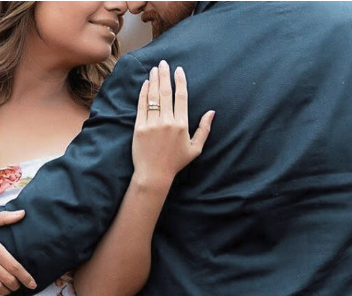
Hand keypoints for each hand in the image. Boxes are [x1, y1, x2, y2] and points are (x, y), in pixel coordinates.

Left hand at [132, 59, 214, 187]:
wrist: (154, 175)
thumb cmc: (175, 162)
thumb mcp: (195, 148)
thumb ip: (204, 129)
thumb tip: (212, 112)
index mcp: (181, 125)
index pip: (181, 97)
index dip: (179, 81)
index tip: (178, 70)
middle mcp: (167, 122)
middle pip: (166, 92)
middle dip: (165, 75)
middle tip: (163, 63)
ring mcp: (152, 124)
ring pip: (153, 97)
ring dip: (154, 80)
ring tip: (154, 70)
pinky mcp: (139, 128)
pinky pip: (142, 106)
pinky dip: (143, 93)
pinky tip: (145, 84)